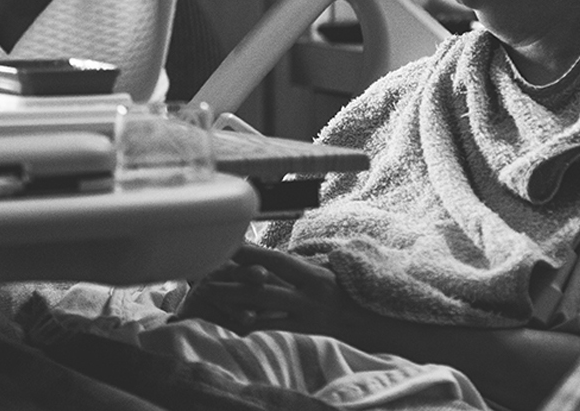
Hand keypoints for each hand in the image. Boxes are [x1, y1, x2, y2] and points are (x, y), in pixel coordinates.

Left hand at [178, 245, 362, 337]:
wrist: (371, 325)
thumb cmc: (348, 294)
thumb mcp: (327, 273)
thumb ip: (299, 267)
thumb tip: (268, 256)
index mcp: (315, 275)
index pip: (278, 260)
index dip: (252, 252)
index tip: (228, 244)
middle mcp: (310, 295)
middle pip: (265, 286)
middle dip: (234, 280)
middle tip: (207, 275)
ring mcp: (306, 317)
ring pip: (265, 309)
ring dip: (236, 302)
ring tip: (210, 295)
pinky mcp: (304, 334)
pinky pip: (274, 329)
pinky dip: (254, 326)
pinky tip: (233, 323)